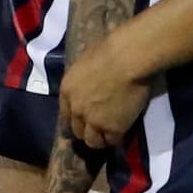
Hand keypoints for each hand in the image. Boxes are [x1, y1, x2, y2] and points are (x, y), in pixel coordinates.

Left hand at [60, 30, 150, 149]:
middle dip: (86, 130)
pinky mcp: (112, 129)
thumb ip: (84, 78)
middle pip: (77, 130)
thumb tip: (90, 80)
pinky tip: (122, 132)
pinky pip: (112, 141)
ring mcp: (93, 121)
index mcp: (67, 91)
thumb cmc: (109, 50)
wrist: (126, 59)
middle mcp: (76, 109)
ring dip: (100, 139)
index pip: (65, 115)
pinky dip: (116, 139)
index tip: (83, 121)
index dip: (75, 120)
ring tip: (109, 134)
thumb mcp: (85, 62)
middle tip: (98, 128)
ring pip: (92, 141)